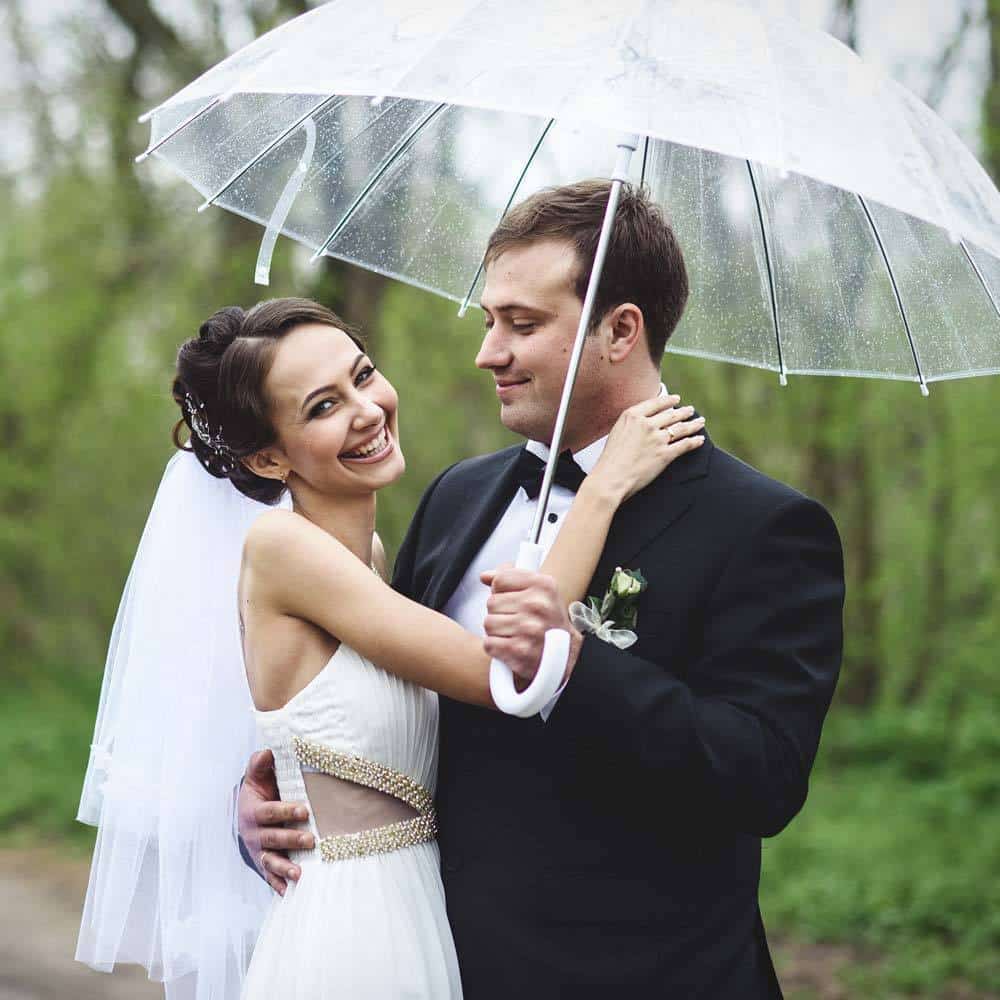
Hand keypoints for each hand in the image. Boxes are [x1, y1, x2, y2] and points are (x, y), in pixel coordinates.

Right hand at [237, 749, 314, 894]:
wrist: (247, 813)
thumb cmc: (259, 790)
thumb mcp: (256, 775)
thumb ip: (260, 764)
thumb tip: (267, 751)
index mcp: (253, 811)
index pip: (270, 811)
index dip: (286, 811)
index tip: (304, 810)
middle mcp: (254, 834)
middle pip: (272, 838)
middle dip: (291, 840)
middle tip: (310, 840)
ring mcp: (258, 851)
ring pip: (270, 861)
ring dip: (284, 868)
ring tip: (300, 873)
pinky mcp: (264, 864)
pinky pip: (271, 877)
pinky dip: (279, 885)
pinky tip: (291, 893)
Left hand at [480, 566, 583, 685]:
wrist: (568, 655)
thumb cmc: (550, 621)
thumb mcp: (540, 591)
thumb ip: (512, 578)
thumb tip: (485, 576)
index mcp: (543, 586)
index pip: (500, 580)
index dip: (502, 592)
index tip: (513, 601)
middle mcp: (537, 605)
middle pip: (492, 602)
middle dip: (500, 613)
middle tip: (517, 620)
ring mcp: (528, 629)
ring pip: (488, 623)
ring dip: (497, 631)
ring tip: (515, 634)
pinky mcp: (519, 651)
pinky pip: (489, 644)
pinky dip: (496, 648)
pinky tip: (511, 647)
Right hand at [587, 394, 704, 503]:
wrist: (610, 477)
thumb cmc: (610, 459)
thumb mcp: (616, 432)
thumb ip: (631, 423)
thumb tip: (642, 422)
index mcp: (632, 416)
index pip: (655, 403)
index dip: (668, 401)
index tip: (676, 399)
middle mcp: (646, 424)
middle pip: (671, 415)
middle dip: (684, 412)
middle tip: (690, 410)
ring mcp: (657, 439)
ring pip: (681, 428)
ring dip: (693, 424)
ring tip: (700, 422)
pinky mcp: (665, 454)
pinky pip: (685, 445)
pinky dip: (694, 442)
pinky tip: (700, 440)